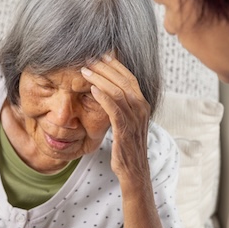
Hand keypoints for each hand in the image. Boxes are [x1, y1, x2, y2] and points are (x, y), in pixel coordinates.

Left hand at [81, 54, 150, 180]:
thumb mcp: (127, 122)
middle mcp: (141, 108)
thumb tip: (107, 92)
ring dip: (100, 79)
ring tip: (85, 71)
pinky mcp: (125, 129)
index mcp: (142, 104)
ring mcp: (135, 119)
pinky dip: (103, 97)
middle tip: (89, 59)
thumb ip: (121, 107)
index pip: (129, 77)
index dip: (115, 65)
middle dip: (105, 67)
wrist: (134, 171)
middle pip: (124, 80)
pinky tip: (92, 89)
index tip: (100, 56)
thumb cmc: (127, 147)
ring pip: (118, 91)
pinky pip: (114, 109)